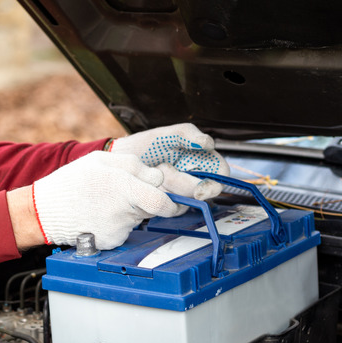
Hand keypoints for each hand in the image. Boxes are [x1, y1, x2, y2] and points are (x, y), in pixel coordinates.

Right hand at [30, 151, 180, 249]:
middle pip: (153, 209)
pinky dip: (117, 222)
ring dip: (130, 210)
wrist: (44, 212)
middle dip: (148, 201)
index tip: (167, 197)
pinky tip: (100, 215)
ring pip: (138, 218)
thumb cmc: (71, 183)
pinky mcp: (111, 242)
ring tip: (105, 202)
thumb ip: (134, 165)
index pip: (163, 202)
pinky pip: (124, 230)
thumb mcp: (101, 160)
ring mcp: (118, 229)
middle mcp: (124, 211)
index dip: (169, 200)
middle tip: (130, 194)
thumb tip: (156, 176)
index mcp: (125, 187)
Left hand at [108, 123, 228, 199]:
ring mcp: (180, 193)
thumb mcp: (166, 134)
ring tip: (153, 171)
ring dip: (168, 187)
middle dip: (183, 182)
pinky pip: (170, 208)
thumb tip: (208, 143)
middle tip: (164, 169)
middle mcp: (194, 178)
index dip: (215, 183)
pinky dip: (158, 196)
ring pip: (186, 200)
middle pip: (204, 191)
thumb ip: (188, 134)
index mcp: (201, 160)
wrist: (120, 159)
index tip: (200, 188)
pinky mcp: (167, 205)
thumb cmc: (145, 146)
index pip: (221, 174)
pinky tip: (148, 183)